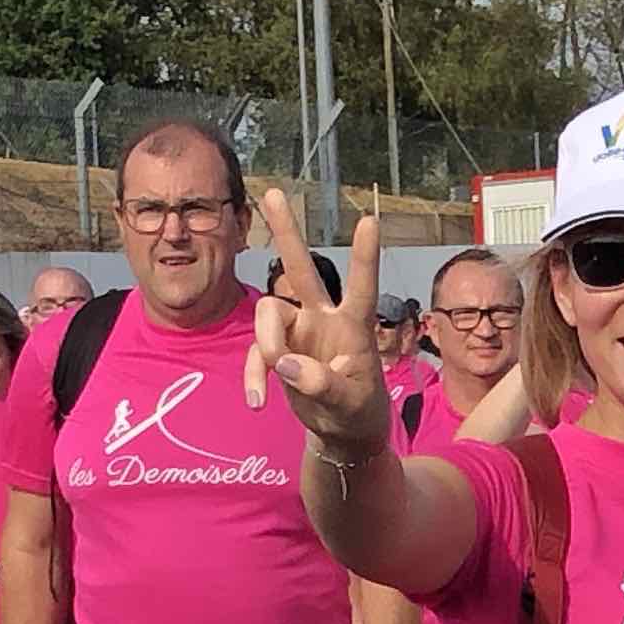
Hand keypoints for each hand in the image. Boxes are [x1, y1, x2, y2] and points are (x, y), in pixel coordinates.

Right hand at [241, 189, 390, 443]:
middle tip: (271, 191)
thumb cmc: (357, 411)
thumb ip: (322, 385)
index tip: (369, 220)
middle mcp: (324, 318)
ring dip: (265, 348)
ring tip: (270, 386)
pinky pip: (256, 352)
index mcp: (354, 327)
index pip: (361, 287)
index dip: (363, 256)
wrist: (342, 432)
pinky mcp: (279, 348)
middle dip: (286, 233)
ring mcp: (299, 330)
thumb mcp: (348, 403)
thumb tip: (286, 365)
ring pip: (268, 315)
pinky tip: (257, 401)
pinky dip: (254, 374)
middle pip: (302, 269)